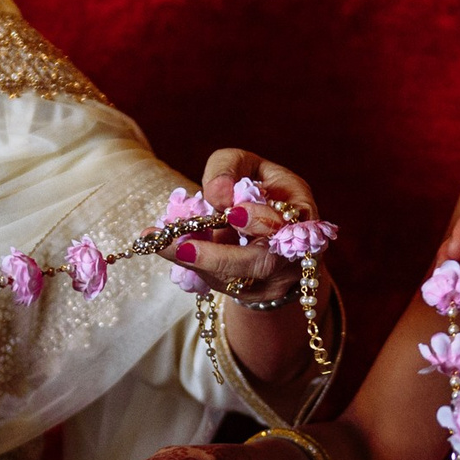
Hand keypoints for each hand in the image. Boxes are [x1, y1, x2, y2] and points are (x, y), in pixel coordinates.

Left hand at [165, 149, 326, 308]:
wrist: (266, 228)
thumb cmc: (257, 188)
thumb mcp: (247, 165)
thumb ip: (231, 168)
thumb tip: (217, 194)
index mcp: (301, 213)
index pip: (288, 223)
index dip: (260, 220)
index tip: (231, 212)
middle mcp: (294, 253)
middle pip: (262, 264)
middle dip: (219, 256)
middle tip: (180, 245)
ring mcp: (276, 280)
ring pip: (237, 280)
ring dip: (194, 262)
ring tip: (157, 242)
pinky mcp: (254, 294)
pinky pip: (222, 285)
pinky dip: (193, 267)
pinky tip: (168, 248)